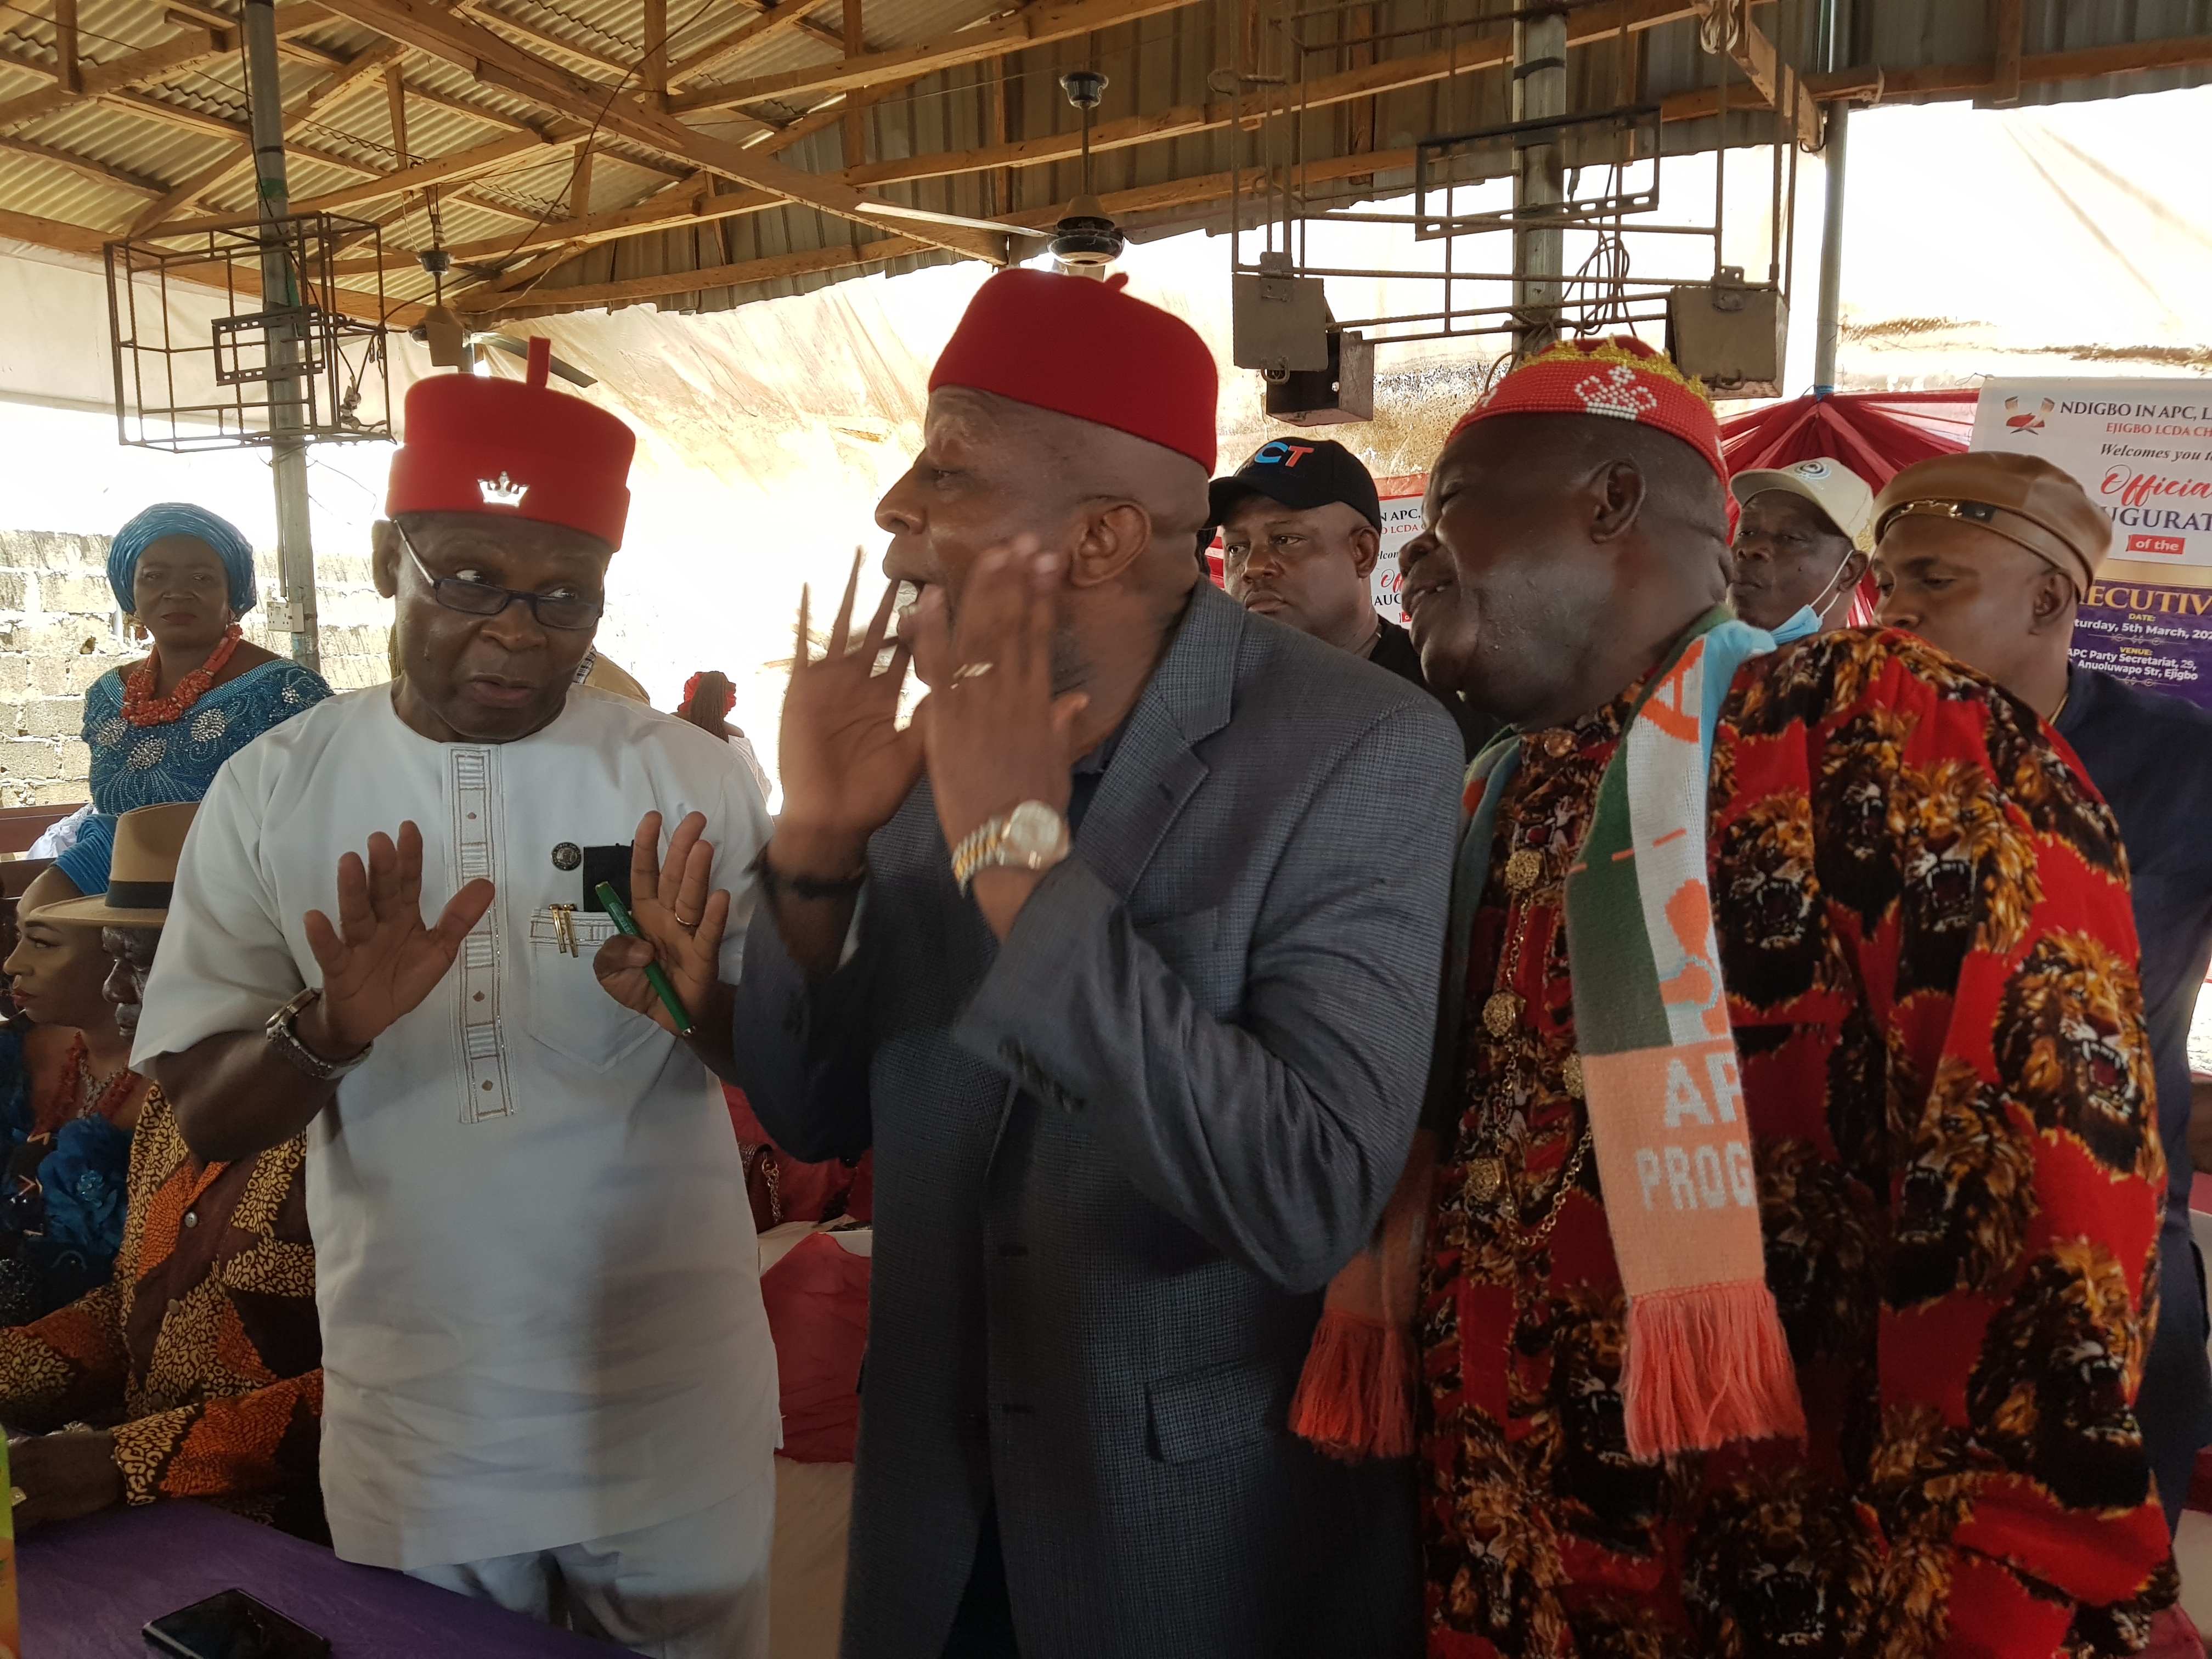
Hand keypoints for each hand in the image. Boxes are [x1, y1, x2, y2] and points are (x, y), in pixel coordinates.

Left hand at [8, 1429, 121, 1530]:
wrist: (118, 1460)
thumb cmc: (86, 1450)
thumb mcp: (52, 1445)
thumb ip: (28, 1456)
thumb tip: (7, 1468)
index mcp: (28, 1447)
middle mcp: (28, 1464)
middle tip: (1, 1503)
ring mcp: (37, 1484)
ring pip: (3, 1503)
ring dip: (2, 1513)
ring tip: (3, 1521)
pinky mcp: (47, 1504)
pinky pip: (19, 1520)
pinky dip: (11, 1527)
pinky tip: (9, 1531)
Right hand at [301, 822, 495, 1054]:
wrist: (371, 1019)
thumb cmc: (402, 978)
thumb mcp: (439, 950)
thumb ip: (460, 919)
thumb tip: (487, 883)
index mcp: (403, 917)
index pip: (408, 882)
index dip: (410, 858)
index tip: (408, 828)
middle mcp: (379, 924)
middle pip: (382, 893)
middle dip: (383, 867)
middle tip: (380, 839)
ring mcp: (357, 944)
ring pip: (355, 914)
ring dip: (352, 889)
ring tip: (349, 861)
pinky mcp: (339, 969)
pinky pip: (331, 951)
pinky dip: (322, 936)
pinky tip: (314, 917)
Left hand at [593, 811, 729, 1035]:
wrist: (671, 1016)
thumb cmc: (641, 986)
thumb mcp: (608, 972)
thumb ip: (613, 954)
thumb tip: (642, 948)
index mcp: (643, 913)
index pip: (644, 873)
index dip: (646, 847)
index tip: (652, 819)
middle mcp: (667, 916)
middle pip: (673, 877)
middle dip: (681, 847)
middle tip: (694, 819)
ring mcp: (687, 934)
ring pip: (690, 898)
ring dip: (697, 873)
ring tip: (704, 846)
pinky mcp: (703, 957)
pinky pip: (708, 934)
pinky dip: (713, 917)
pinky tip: (720, 897)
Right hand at [774, 551, 922, 873]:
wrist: (835, 820)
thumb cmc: (875, 793)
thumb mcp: (917, 751)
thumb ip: (938, 716)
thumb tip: (974, 687)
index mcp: (893, 696)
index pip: (915, 646)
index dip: (930, 618)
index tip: (949, 586)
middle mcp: (865, 682)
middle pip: (883, 627)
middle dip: (896, 596)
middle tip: (914, 556)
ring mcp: (833, 683)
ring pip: (847, 627)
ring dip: (853, 593)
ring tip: (862, 555)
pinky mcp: (804, 689)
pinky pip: (804, 646)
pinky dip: (804, 618)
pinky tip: (808, 587)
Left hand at [911, 543, 1087, 936]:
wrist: (1008, 845)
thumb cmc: (1035, 811)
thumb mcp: (1056, 764)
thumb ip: (1059, 726)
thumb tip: (1072, 699)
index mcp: (1040, 703)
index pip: (1041, 636)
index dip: (1043, 595)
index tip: (1047, 562)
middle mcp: (1011, 695)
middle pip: (1013, 625)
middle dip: (1016, 580)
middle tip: (1020, 540)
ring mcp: (977, 706)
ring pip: (978, 636)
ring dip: (982, 592)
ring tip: (987, 554)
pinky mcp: (944, 722)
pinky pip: (933, 668)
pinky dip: (928, 631)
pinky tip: (924, 598)